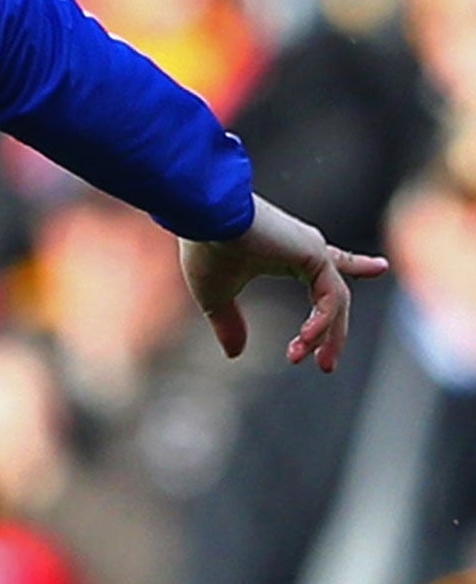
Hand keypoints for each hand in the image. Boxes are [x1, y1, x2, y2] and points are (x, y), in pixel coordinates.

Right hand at [179, 194, 388, 370]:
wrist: (202, 217)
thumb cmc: (205, 249)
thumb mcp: (215, 296)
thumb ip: (228, 323)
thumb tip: (235, 354)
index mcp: (285, 252)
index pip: (326, 266)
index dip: (356, 266)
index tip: (381, 266)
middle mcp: (305, 248)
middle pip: (334, 296)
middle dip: (332, 332)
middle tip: (326, 365)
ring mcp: (313, 249)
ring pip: (336, 301)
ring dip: (325, 336)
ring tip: (312, 361)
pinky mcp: (315, 254)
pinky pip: (331, 298)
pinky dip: (321, 323)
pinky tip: (304, 339)